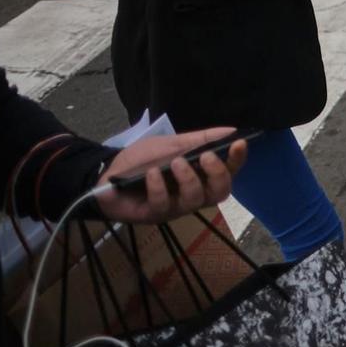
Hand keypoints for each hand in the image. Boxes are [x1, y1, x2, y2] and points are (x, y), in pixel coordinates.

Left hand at [96, 128, 246, 223]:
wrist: (106, 174)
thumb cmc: (141, 160)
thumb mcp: (170, 143)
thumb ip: (200, 139)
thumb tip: (232, 130)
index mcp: (201, 175)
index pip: (229, 170)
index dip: (237, 159)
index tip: (239, 142)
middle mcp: (193, 193)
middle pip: (220, 192)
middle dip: (218, 174)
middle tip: (205, 157)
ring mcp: (175, 207)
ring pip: (195, 200)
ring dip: (188, 178)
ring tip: (175, 162)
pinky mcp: (154, 216)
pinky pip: (164, 204)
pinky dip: (158, 186)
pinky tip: (151, 174)